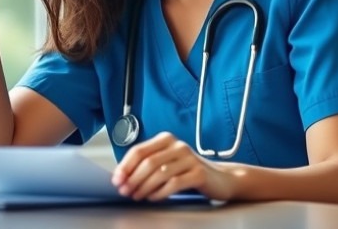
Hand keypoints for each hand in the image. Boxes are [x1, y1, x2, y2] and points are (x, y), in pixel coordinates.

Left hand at [111, 132, 234, 201]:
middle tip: (124, 191)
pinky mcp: (199, 173)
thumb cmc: (189, 171)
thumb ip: (148, 164)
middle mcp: (178, 145)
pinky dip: (160, 193)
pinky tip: (154, 198)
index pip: (139, 150)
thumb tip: (122, 176)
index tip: (116, 180)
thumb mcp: (168, 162)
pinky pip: (174, 184)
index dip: (124, 166)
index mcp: (166, 139)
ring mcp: (189, 158)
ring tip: (137, 196)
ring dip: (144, 187)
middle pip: (148, 162)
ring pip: (159, 173)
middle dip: (132, 179)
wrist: (221, 179)